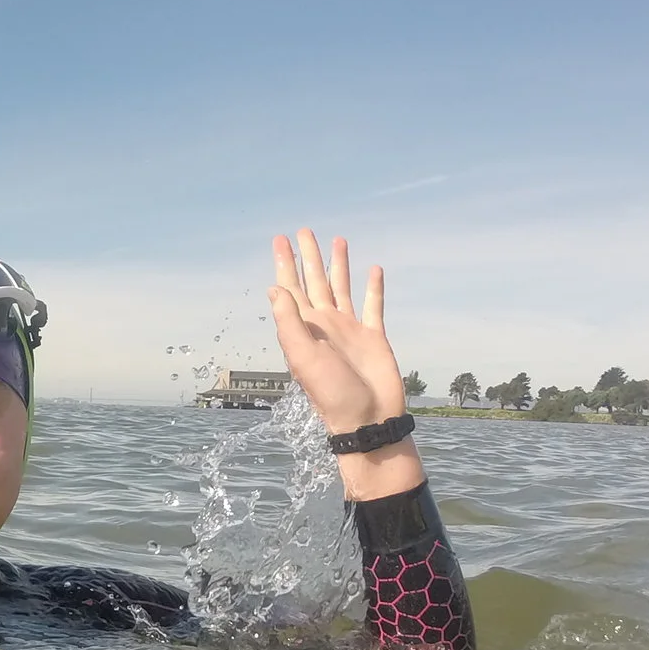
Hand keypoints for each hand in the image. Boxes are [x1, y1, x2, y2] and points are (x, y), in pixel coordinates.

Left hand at [266, 229, 423, 499]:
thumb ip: (290, 324)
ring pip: (342, 287)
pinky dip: (374, 287)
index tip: (279, 240)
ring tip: (338, 239)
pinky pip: (374, 305)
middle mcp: (325, 324)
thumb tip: (274, 289)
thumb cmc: (332, 394)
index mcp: (305, 328)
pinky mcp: (374, 336)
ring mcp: (350, 329)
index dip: (285, 264)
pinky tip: (373, 269)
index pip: (291, 288)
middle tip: (303, 231)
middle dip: (308, 257)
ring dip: (339, 265)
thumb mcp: (303, 358)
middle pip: (315, 281)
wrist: (367, 419)